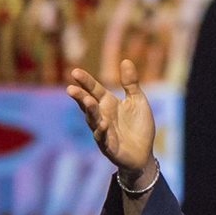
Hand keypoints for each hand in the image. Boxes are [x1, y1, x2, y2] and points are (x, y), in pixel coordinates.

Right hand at [66, 58, 155, 174]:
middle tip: (71, 89)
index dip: (85, 81)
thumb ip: (131, 83)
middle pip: (87, 104)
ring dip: (90, 112)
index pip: (94, 90)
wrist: (144, 154)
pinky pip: (103, 139)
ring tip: (88, 101)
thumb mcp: (138, 102)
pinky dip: (101, 132)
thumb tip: (126, 60)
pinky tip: (102, 125)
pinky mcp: (109, 147)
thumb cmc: (139, 127)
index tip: (75, 72)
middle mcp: (101, 116)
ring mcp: (103, 132)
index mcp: (107, 103)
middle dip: (80, 97)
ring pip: (93, 121)